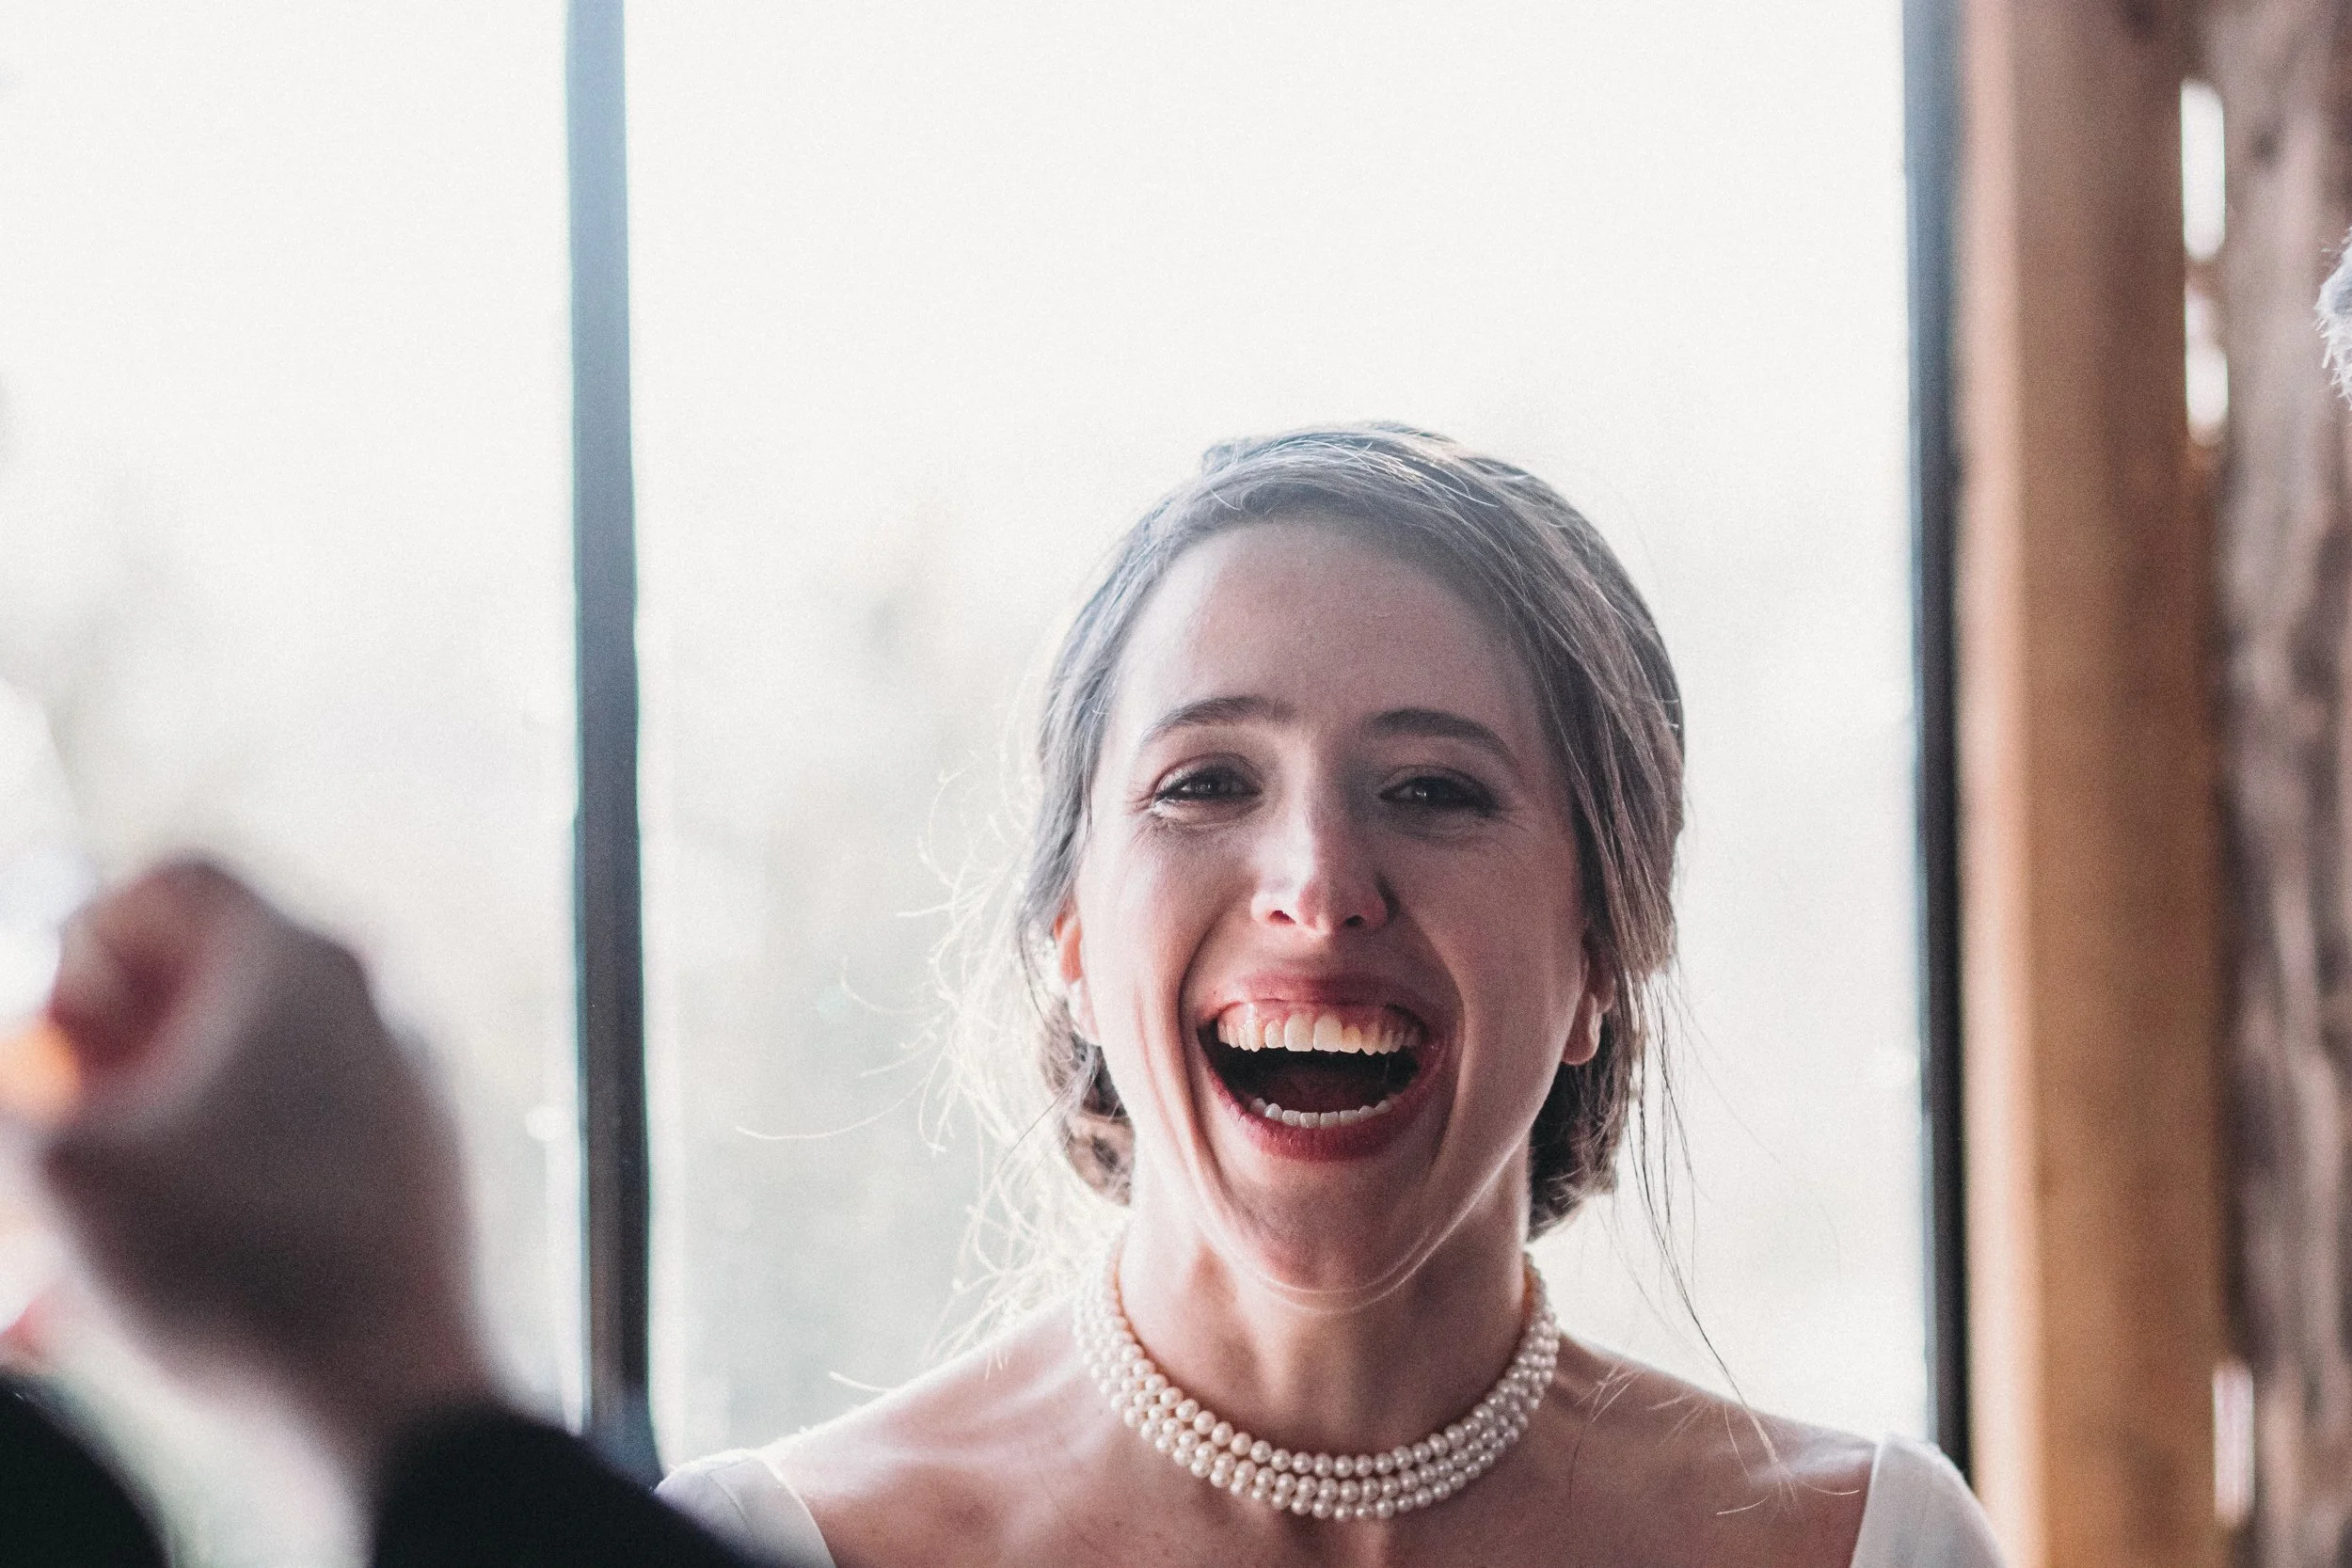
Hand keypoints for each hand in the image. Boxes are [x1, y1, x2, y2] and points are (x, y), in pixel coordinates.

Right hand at [37, 860, 500, 1492]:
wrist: (386, 1409)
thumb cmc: (228, 1273)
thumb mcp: (59, 1170)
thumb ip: (8, 1091)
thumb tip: (20, 1087)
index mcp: (299, 961)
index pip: (173, 880)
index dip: (79, 949)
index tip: (43, 1046)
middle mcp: (370, 1003)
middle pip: (200, 981)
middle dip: (98, 1062)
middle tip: (51, 1143)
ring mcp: (404, 1084)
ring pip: (232, 1080)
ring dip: (136, 1144)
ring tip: (63, 1244)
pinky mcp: (414, 1168)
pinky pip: (283, 1150)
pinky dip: (202, 1196)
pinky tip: (127, 1291)